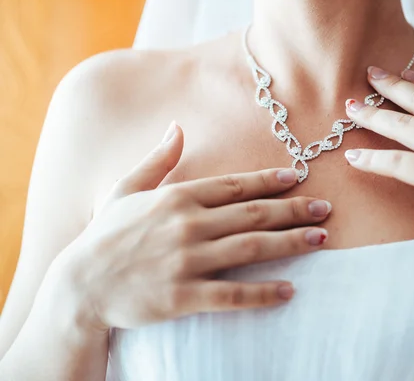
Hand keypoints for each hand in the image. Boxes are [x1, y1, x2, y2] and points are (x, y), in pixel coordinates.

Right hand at [51, 122, 330, 331]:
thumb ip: (158, 159)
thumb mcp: (127, 189)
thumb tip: (177, 126)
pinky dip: (263, 293)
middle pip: (253, 214)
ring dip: (290, 243)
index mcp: (177, 197)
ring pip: (251, 248)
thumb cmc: (105, 235)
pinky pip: (232, 294)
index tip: (298, 178)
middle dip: (294, 209)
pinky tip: (288, 291)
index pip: (234, 185)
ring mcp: (186, 261)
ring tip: (320, 239)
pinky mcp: (183, 296)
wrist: (79, 286)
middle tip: (326, 209)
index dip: (270, 181)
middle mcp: (187, 224)